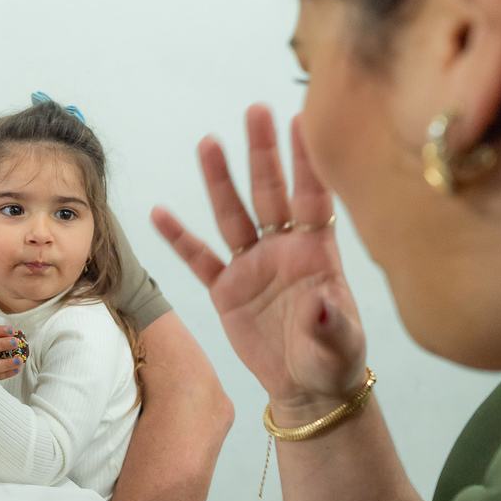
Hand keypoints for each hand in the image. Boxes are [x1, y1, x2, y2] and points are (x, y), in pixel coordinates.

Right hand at [152, 105, 366, 415]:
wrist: (307, 387)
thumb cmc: (335, 360)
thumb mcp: (341, 345)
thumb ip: (332, 325)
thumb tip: (320, 307)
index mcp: (318, 253)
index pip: (313, 198)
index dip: (307, 163)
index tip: (302, 122)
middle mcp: (284, 250)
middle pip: (270, 192)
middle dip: (263, 153)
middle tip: (256, 112)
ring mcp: (252, 266)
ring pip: (233, 215)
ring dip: (220, 181)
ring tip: (208, 143)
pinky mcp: (227, 290)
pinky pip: (199, 259)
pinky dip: (179, 238)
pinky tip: (159, 213)